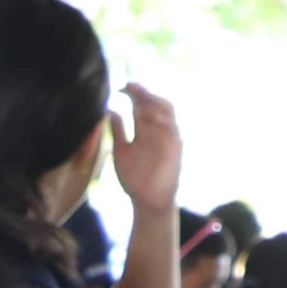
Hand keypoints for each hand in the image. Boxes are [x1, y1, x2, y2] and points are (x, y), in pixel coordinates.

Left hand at [110, 82, 183, 212]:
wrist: (148, 201)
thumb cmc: (135, 178)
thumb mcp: (121, 151)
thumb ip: (118, 131)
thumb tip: (110, 110)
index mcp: (144, 129)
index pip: (141, 104)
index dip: (133, 93)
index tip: (119, 88)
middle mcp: (157, 129)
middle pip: (154, 102)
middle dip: (143, 92)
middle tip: (130, 86)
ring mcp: (168, 136)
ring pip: (166, 110)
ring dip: (154, 101)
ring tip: (140, 96)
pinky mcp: (176, 147)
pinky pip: (172, 128)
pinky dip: (163, 120)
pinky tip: (151, 114)